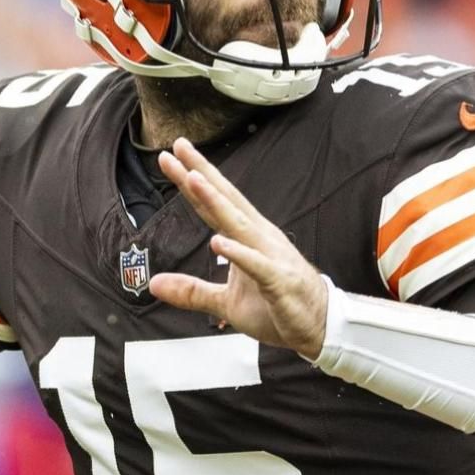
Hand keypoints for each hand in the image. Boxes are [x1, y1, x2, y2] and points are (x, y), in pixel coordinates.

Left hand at [149, 138, 328, 358]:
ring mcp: (271, 257)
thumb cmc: (278, 307)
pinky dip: (238, 253)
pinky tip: (218, 242)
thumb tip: (155, 284)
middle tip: (178, 148)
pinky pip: (256, 265)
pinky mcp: (279, 282)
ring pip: (239, 225)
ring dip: (216, 202)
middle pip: (226, 201)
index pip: (215, 204)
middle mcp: (260, 238)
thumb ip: (191, 291)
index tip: (171, 156)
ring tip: (194, 180)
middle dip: (201, 175)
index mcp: (247, 237)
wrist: (320, 326)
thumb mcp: (226, 303)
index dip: (193, 181)